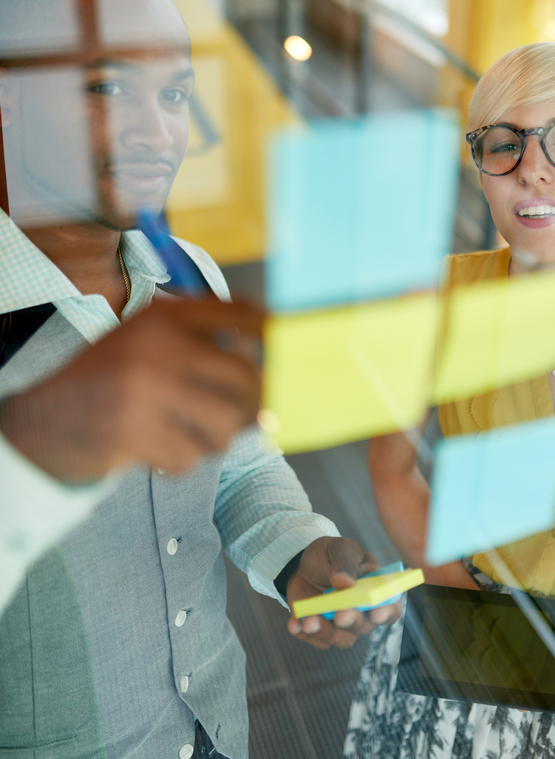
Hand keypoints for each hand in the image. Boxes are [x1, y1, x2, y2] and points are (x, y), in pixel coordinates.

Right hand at [0, 298, 262, 481]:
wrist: (47, 418)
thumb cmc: (112, 377)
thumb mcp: (149, 340)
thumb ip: (202, 343)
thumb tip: (272, 373)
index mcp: (164, 318)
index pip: (239, 315)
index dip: (272, 334)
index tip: (285, 349)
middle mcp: (159, 348)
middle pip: (247, 378)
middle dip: (255, 403)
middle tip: (252, 415)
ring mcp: (147, 392)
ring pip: (225, 425)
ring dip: (217, 437)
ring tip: (195, 431)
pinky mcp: (136, 435)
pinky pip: (192, 457)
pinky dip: (183, 459)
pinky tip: (160, 446)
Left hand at [285, 536, 402, 649]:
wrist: (304, 564)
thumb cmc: (331, 555)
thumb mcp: (338, 548)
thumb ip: (344, 562)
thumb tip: (345, 582)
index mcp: (375, 589)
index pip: (391, 606)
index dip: (388, 612)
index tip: (377, 613)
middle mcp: (363, 612)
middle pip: (365, 626)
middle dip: (352, 622)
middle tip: (340, 616)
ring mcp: (343, 624)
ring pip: (341, 638)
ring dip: (325, 632)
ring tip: (308, 620)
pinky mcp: (323, 630)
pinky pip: (316, 640)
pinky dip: (305, 633)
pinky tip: (294, 623)